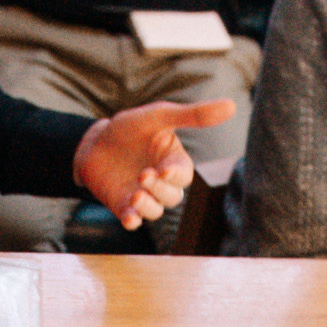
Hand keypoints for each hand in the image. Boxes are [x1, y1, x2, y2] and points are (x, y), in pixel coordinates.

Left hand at [73, 97, 236, 227]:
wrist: (93, 141)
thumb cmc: (130, 127)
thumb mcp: (159, 116)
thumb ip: (192, 115)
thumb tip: (232, 105)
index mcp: (174, 161)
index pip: (183, 175)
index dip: (175, 175)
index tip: (163, 171)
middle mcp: (162, 182)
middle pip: (172, 196)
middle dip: (160, 189)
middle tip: (143, 176)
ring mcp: (143, 196)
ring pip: (155, 211)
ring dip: (147, 206)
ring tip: (135, 194)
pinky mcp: (123, 206)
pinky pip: (133, 220)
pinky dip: (132, 220)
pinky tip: (128, 217)